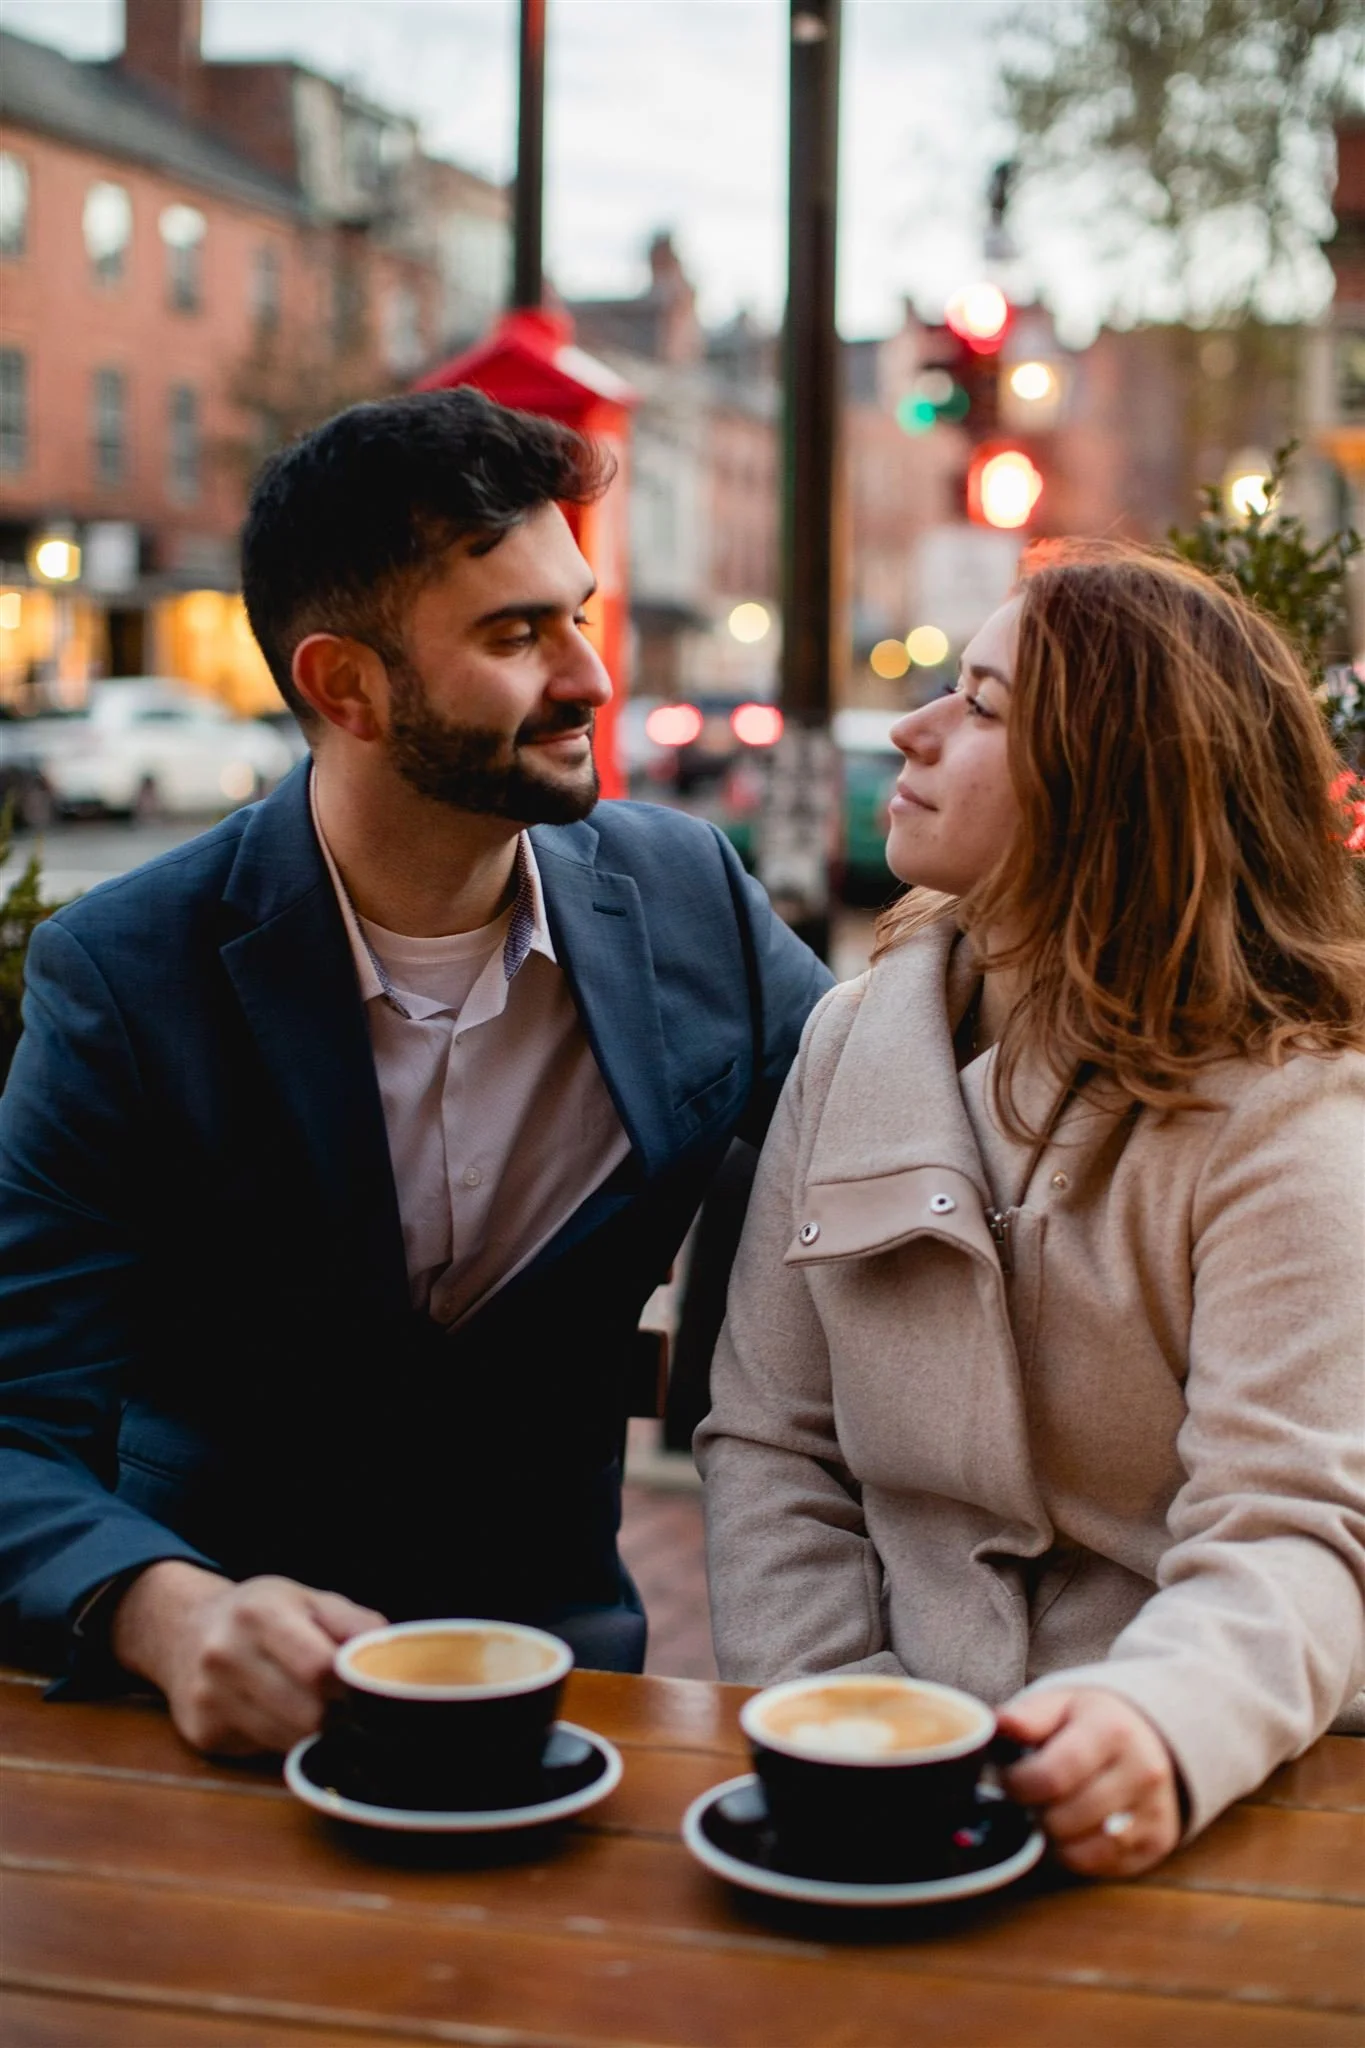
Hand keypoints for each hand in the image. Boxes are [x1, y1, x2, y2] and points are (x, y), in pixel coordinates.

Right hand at [110, 1560, 385, 1756]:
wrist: (185, 1630)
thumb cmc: (261, 1613)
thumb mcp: (308, 1599)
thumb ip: (353, 1624)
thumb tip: (388, 1657)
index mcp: (260, 1614)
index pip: (318, 1667)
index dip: (349, 1685)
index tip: (362, 1688)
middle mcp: (226, 1655)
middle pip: (306, 1714)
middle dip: (335, 1715)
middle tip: (344, 1706)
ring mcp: (209, 1697)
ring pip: (286, 1741)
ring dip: (311, 1733)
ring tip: (315, 1709)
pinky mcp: (201, 1733)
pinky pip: (261, 1751)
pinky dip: (280, 1740)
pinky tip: (276, 1715)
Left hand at [996, 1686, 1181, 1877]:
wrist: (1150, 1738)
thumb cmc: (1092, 1722)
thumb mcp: (1060, 1703)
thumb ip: (1028, 1715)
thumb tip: (998, 1724)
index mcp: (1112, 1731)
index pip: (1051, 1776)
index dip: (1017, 1784)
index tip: (1008, 1778)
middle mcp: (1142, 1772)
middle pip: (1063, 1819)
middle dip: (1033, 1812)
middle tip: (1029, 1797)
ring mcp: (1154, 1812)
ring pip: (1081, 1850)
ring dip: (1053, 1837)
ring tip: (1050, 1811)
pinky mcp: (1157, 1842)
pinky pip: (1100, 1867)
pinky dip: (1076, 1855)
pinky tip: (1072, 1830)